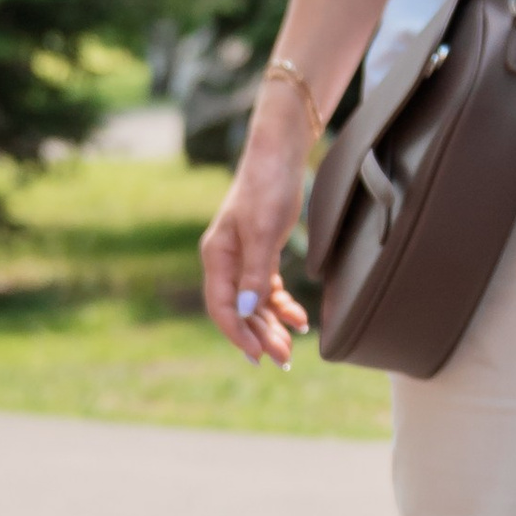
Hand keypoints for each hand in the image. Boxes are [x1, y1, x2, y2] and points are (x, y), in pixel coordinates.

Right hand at [200, 85, 315, 364]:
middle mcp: (225, 261)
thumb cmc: (268, 187)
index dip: (238, 334)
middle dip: (260, 336)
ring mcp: (243, 258)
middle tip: (283, 360)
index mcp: (217, 256)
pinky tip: (299, 318)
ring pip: (254, 303)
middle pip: (239, 311)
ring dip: (272, 326)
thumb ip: (255, 272)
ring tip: (292, 348)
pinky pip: (267, 289)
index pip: (222, 307)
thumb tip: (247, 312)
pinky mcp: (261, 252)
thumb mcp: (264, 231)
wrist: (279, 154)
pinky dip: (281, 305)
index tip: (259, 356)